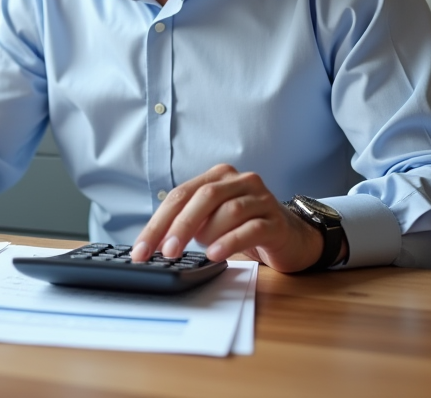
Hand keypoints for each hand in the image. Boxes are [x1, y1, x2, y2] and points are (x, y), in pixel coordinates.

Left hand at [131, 164, 332, 272]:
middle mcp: (239, 181)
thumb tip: (154, 243)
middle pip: (203, 197)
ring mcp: (261, 198)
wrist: (288, 237)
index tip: (142, 250)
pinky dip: (230, 241)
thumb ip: (186, 222)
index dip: (158, 222)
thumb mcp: (210, 221)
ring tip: (203, 251)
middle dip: (179, 226)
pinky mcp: (276, 220)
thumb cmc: (241, 228)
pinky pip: (251, 228)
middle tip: (166, 252)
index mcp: (217, 177)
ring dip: (209, 233)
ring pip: (229, 210)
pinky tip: (216, 254)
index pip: (180, 195)